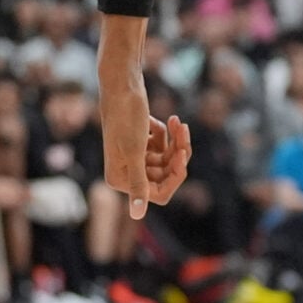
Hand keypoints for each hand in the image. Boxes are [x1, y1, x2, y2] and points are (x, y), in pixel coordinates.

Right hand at [100, 79, 190, 218]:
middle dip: (177, 153)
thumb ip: (137, 185)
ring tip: (178, 122)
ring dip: (176, 142)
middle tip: (183, 129)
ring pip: (166, 160)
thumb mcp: (134, 153)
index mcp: (119, 180)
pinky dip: (166, 134)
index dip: (174, 177)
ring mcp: (134, 158)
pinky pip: (162, 147)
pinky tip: (164, 119)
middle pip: (165, 175)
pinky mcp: (140, 144)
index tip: (182, 154)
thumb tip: (136, 217)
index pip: (158, 194)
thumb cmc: (125, 117)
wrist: (121, 85)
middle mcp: (125, 173)